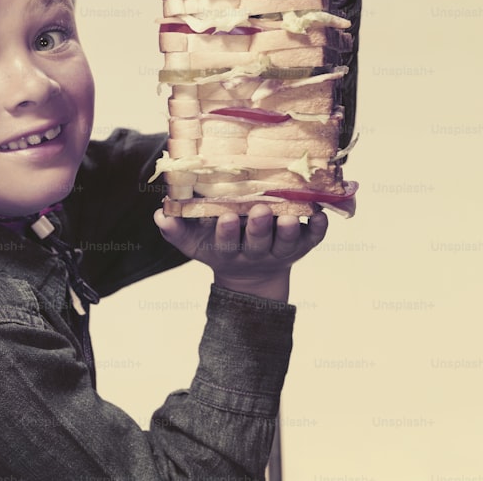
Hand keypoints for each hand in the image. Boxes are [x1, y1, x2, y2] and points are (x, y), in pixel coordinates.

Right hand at [154, 203, 327, 301]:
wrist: (252, 274)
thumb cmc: (218, 245)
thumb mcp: (194, 243)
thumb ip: (176, 230)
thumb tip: (160, 214)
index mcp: (228, 250)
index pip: (226, 242)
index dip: (226, 231)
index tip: (226, 216)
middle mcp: (255, 251)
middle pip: (259, 242)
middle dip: (260, 227)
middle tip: (262, 209)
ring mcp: (280, 249)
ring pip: (287, 242)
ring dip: (290, 229)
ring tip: (291, 215)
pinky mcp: (302, 246)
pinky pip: (313, 239)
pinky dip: (319, 228)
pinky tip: (322, 213)